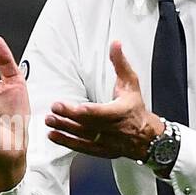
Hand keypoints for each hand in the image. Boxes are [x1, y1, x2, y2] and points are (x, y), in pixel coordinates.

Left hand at [44, 40, 163, 160]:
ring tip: (49, 121)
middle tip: (54, 109)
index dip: (91, 111)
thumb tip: (115, 43)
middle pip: (89, 124)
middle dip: (70, 117)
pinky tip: (52, 136)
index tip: (77, 107)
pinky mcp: (100, 151)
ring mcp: (106, 142)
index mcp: (122, 112)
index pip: (104, 113)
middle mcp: (113, 130)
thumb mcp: (131, 83)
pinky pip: (81, 148)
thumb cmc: (136, 108)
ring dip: (64, 129)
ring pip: (83, 136)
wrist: (147, 138)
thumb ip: (120, 63)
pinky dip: (66, 142)